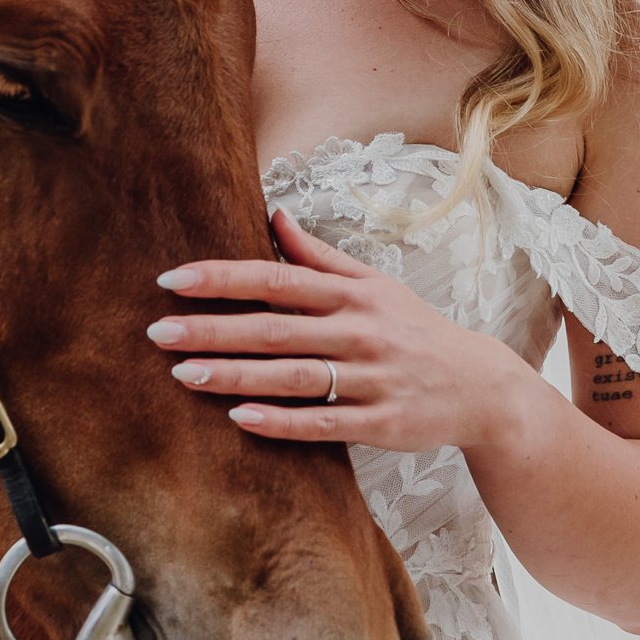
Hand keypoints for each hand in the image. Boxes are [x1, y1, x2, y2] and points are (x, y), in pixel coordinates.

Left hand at [150, 205, 513, 449]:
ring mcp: (372, 378)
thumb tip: (273, 216)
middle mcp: (360, 331)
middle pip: (275, 328)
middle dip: (213, 328)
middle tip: (158, 330)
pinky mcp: (382, 422)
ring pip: (293, 376)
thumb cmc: (415, 330)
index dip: (222, 278)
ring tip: (183, 374)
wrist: (482, 387)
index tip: (172, 279)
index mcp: (352, 293)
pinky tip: (240, 419)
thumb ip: (320, 256)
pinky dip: (283, 421)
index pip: (276, 278)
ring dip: (235, 375)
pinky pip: (325, 423)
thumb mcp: (375, 284)